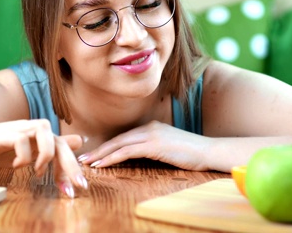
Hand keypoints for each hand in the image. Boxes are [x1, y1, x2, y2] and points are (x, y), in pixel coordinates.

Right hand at [0, 119, 87, 196]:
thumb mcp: (26, 152)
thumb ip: (49, 149)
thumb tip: (79, 141)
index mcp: (38, 135)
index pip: (63, 146)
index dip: (72, 166)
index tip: (77, 188)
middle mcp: (30, 128)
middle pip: (58, 141)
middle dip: (69, 165)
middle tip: (74, 188)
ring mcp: (17, 129)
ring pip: (44, 130)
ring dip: (45, 155)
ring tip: (37, 172)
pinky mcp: (2, 134)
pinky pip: (20, 140)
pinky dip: (22, 157)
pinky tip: (15, 166)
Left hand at [77, 120, 209, 170]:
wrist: (209, 151)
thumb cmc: (191, 153)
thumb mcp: (169, 149)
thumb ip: (153, 149)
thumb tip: (138, 157)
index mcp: (151, 128)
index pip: (123, 137)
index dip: (107, 146)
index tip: (93, 154)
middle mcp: (148, 128)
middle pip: (117, 139)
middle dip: (98, 149)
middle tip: (83, 158)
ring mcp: (151, 135)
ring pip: (118, 144)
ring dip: (101, 154)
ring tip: (88, 163)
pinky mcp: (154, 144)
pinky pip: (127, 151)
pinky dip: (112, 158)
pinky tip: (103, 164)